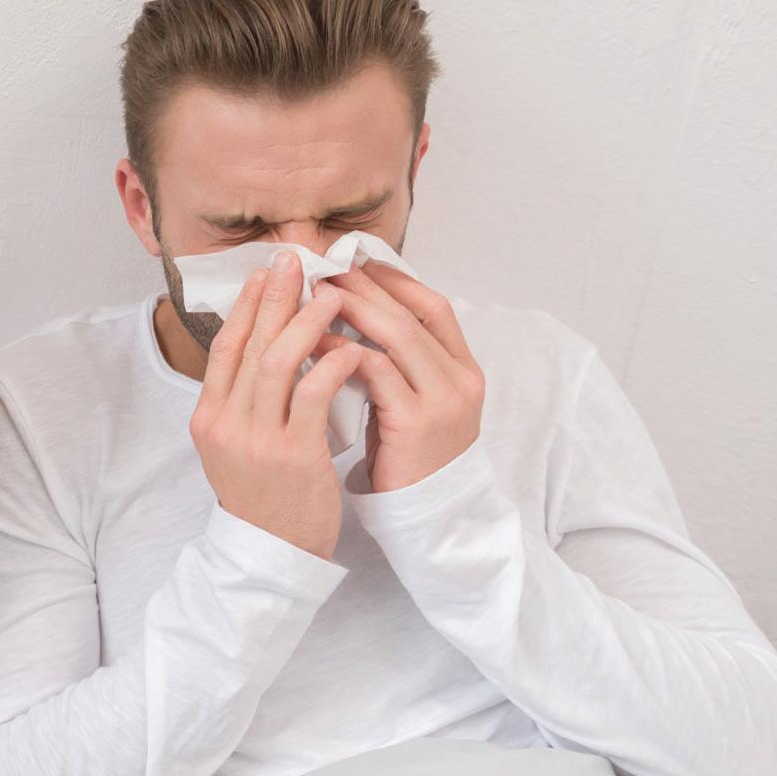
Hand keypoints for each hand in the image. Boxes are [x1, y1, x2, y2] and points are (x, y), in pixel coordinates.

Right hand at [189, 252, 371, 559]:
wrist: (270, 552)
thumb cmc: (262, 496)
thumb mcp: (234, 445)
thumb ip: (242, 401)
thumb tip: (262, 348)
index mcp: (208, 417)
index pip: (224, 347)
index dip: (245, 306)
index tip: (264, 273)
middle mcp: (226, 423)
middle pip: (249, 345)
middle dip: (273, 299)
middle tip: (294, 262)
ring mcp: (257, 439)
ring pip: (277, 364)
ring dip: (305, 323)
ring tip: (330, 296)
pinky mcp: (293, 455)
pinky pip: (313, 396)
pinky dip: (332, 366)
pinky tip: (350, 348)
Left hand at [325, 263, 484, 492]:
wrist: (429, 515)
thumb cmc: (410, 457)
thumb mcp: (412, 402)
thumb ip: (396, 364)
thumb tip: (351, 318)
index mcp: (463, 368)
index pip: (432, 306)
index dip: (393, 279)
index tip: (353, 259)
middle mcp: (460, 378)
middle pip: (411, 312)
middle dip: (364, 285)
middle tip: (322, 265)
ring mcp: (443, 400)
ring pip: (396, 335)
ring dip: (351, 309)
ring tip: (313, 293)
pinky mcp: (417, 422)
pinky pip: (376, 372)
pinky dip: (342, 352)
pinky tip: (313, 343)